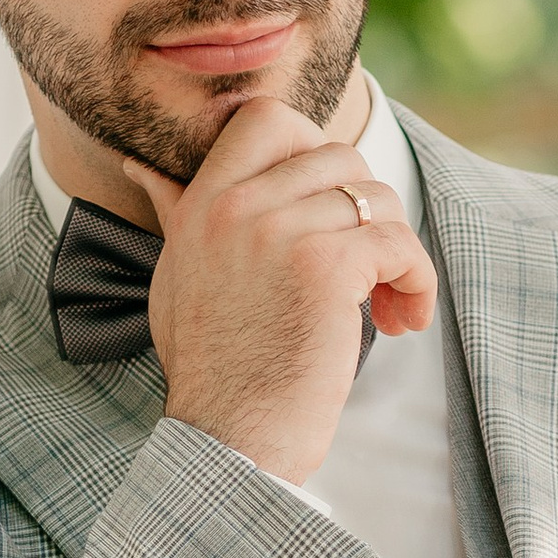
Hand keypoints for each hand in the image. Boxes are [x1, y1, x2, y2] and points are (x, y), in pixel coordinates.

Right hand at [142, 99, 437, 483]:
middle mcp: (236, 206)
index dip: (313, 147)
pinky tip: (401, 320)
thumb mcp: (177, 279)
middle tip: (368, 266)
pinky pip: (399, 243)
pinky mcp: (326, 268)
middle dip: (367, 208)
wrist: (229, 439)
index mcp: (202, 203)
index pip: (267, 118)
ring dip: (396, 251)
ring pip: (377, 198)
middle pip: (338, 154)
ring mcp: (281, 233)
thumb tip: (141, 167)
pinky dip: (416, 280)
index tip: (328, 206)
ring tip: (388, 303)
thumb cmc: (209, 369)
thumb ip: (176, 215)